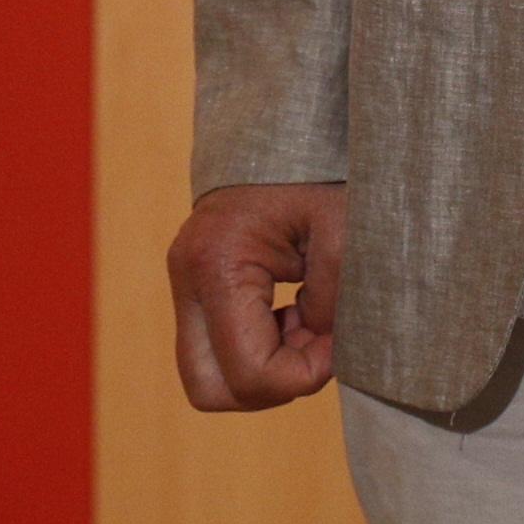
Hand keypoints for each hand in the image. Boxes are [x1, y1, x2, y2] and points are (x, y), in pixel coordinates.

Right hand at [169, 182, 345, 409]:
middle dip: (269, 387)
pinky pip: (215, 352)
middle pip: (209, 390)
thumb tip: (318, 349)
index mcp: (218, 263)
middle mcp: (187, 279)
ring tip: (303, 326)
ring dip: (262, 371)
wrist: (275, 132)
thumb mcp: (341, 229)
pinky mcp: (192, 289)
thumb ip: (332, 300)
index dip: (302, 377)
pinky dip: (255, 353)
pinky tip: (289, 317)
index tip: (335, 344)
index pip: (249, 373)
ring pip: (209, 379)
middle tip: (312, 349)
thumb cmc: (313, 174)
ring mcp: (182, 284)